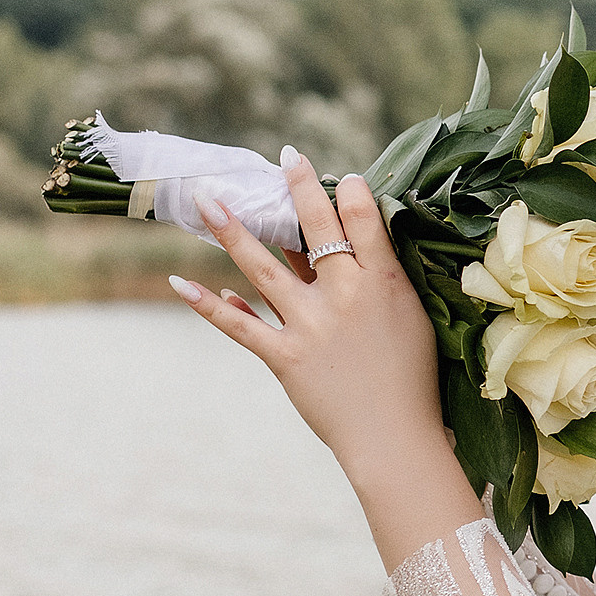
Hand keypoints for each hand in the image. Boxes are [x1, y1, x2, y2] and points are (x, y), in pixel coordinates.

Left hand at [169, 152, 484, 570]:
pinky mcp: (284, 356)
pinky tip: (183, 283)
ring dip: (231, 229)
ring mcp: (309, 325)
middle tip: (285, 156)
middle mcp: (344, 296)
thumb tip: (359, 244)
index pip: (364, 221)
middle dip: (298, 188)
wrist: (394, 439)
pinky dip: (210, 305)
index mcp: (384, 284)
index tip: (341, 176)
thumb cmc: (412, 380)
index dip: (350, 192)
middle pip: (314, 228)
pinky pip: (240, 326)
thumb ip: (386, 280)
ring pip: (263, 266)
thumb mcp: (412, 318)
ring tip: (207, 197)